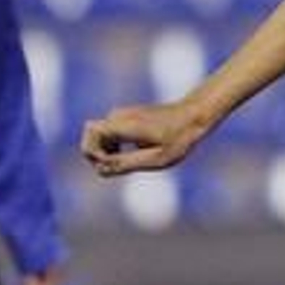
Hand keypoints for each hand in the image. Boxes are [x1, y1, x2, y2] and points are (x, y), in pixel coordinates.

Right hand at [80, 99, 210, 175]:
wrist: (194, 115)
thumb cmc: (179, 138)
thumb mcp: (156, 158)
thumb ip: (127, 164)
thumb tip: (100, 169)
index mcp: (125, 124)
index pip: (90, 134)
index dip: (94, 154)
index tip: (112, 165)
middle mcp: (118, 116)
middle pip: (91, 139)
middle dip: (97, 158)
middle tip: (119, 168)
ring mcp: (121, 116)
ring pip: (98, 139)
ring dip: (105, 154)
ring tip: (129, 162)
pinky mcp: (125, 119)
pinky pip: (107, 137)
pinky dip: (112, 149)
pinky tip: (130, 155)